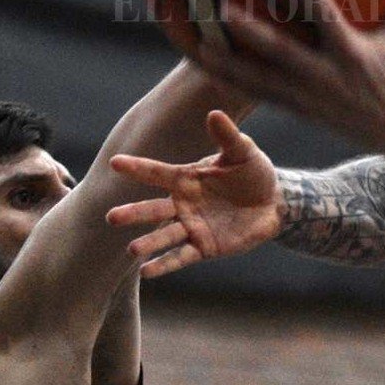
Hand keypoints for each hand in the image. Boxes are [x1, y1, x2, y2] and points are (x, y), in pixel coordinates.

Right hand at [106, 110, 280, 277]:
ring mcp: (192, 226)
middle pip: (154, 209)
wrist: (274, 203)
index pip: (157, 172)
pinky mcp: (204, 247)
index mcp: (186, 178)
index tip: (114, 163)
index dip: (137, 167)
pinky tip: (147, 271)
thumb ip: (227, 136)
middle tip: (111, 218)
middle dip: (133, 213)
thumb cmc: (253, 172)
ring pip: (165, 236)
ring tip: (131, 250)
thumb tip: (215, 113)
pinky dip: (165, 264)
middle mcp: (183, 203)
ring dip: (148, 243)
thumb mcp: (242, 152)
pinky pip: (181, 257)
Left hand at [195, 0, 384, 156]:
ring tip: (192, 42)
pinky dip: (227, 77)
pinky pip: (253, 91)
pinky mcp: (293, 107)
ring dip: (223, 62)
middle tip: (223, 5)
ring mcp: (304, 96)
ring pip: (256, 79)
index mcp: (350, 54)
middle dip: (251, 31)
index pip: (325, 16)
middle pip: (280, 53)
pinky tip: (200, 61)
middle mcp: (323, 77)